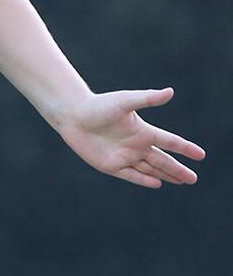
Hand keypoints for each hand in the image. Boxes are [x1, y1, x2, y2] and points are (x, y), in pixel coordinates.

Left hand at [56, 88, 205, 188]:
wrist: (73, 115)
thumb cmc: (99, 105)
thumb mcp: (125, 101)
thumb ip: (147, 99)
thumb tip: (170, 92)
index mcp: (143, 131)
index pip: (169, 141)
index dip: (185, 148)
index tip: (201, 155)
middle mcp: (136, 145)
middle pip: (162, 160)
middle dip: (178, 169)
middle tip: (194, 179)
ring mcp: (124, 156)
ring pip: (150, 169)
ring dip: (166, 175)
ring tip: (182, 181)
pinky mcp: (110, 165)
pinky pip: (130, 175)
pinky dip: (144, 180)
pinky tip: (157, 183)